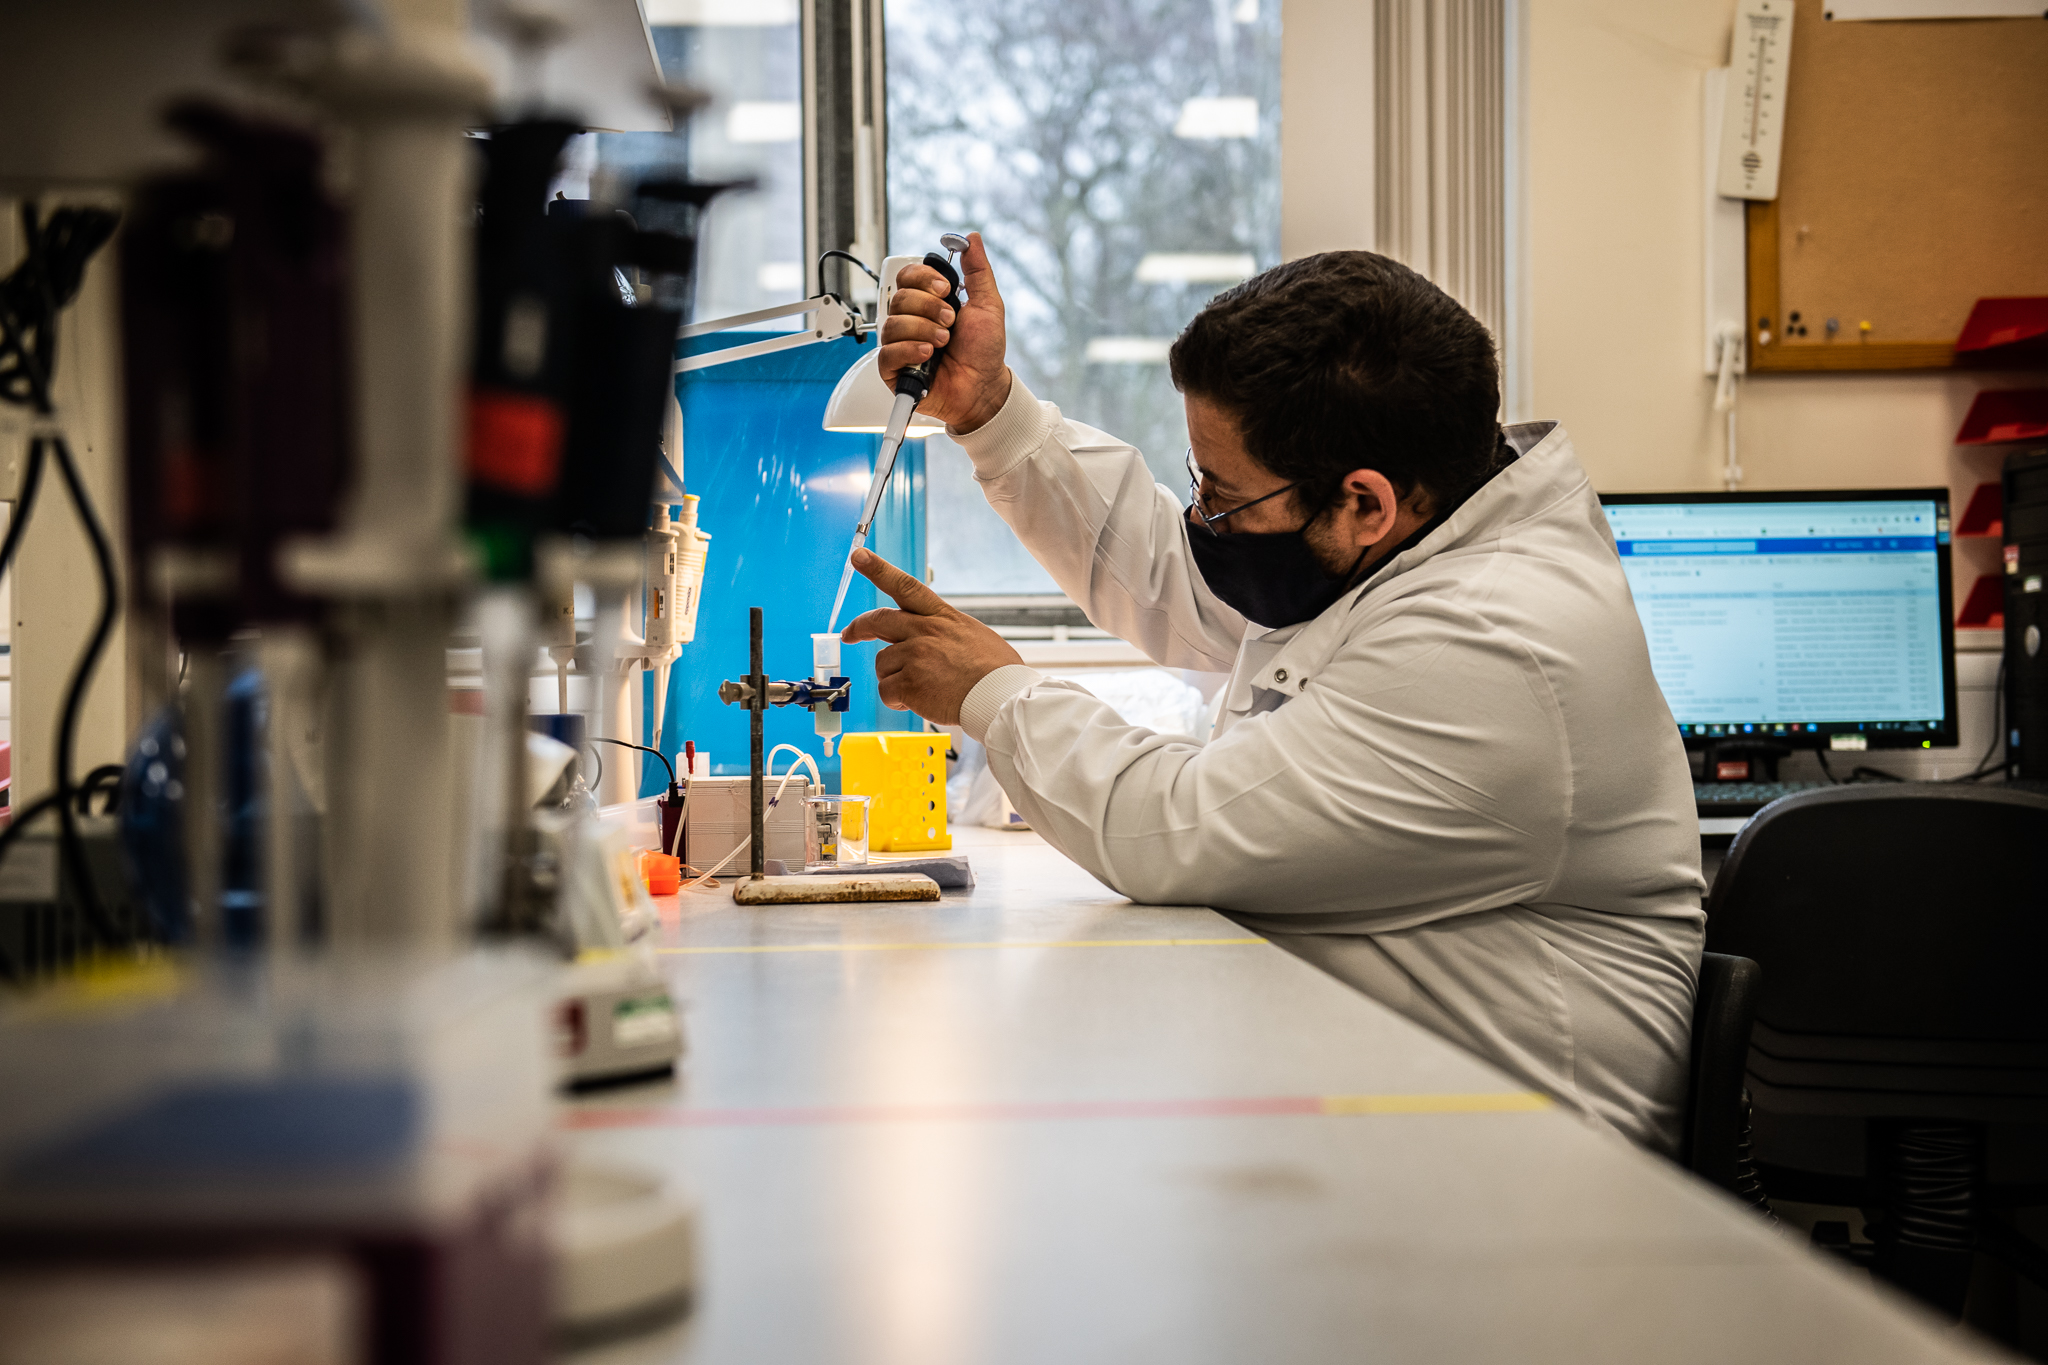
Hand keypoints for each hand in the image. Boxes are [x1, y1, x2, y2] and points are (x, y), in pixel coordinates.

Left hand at [840, 548, 1021, 724]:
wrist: (1002, 697)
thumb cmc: (995, 673)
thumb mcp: (973, 635)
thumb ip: (944, 632)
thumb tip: (931, 639)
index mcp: (943, 617)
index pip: (905, 585)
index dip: (879, 569)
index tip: (859, 556)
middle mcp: (926, 631)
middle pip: (880, 620)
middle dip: (859, 626)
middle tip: (849, 634)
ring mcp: (916, 655)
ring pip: (882, 663)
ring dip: (893, 678)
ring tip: (921, 688)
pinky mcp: (910, 682)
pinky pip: (886, 690)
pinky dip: (897, 701)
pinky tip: (918, 702)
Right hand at [878, 231, 1012, 433]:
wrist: (984, 387)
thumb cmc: (985, 351)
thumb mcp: (988, 304)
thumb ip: (978, 271)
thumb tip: (972, 238)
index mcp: (928, 302)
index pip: (907, 277)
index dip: (923, 278)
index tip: (945, 288)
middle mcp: (912, 320)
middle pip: (900, 298)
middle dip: (929, 308)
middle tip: (950, 322)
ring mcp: (901, 344)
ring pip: (892, 323)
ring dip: (923, 330)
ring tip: (943, 343)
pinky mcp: (894, 369)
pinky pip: (886, 352)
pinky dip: (908, 350)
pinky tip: (927, 355)